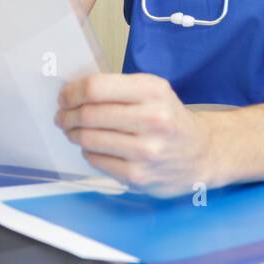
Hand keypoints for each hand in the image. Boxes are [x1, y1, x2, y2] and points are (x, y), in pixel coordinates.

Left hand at [54, 73, 221, 196]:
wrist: (201, 155)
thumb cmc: (170, 120)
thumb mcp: (154, 92)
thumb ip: (118, 88)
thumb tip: (74, 92)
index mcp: (153, 91)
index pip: (96, 88)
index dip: (72, 92)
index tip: (64, 96)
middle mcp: (152, 119)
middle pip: (88, 114)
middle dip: (67, 115)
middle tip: (62, 116)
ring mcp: (145, 151)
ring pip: (88, 138)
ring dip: (74, 134)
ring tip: (73, 131)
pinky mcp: (138, 175)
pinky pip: (96, 160)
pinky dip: (89, 152)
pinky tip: (95, 147)